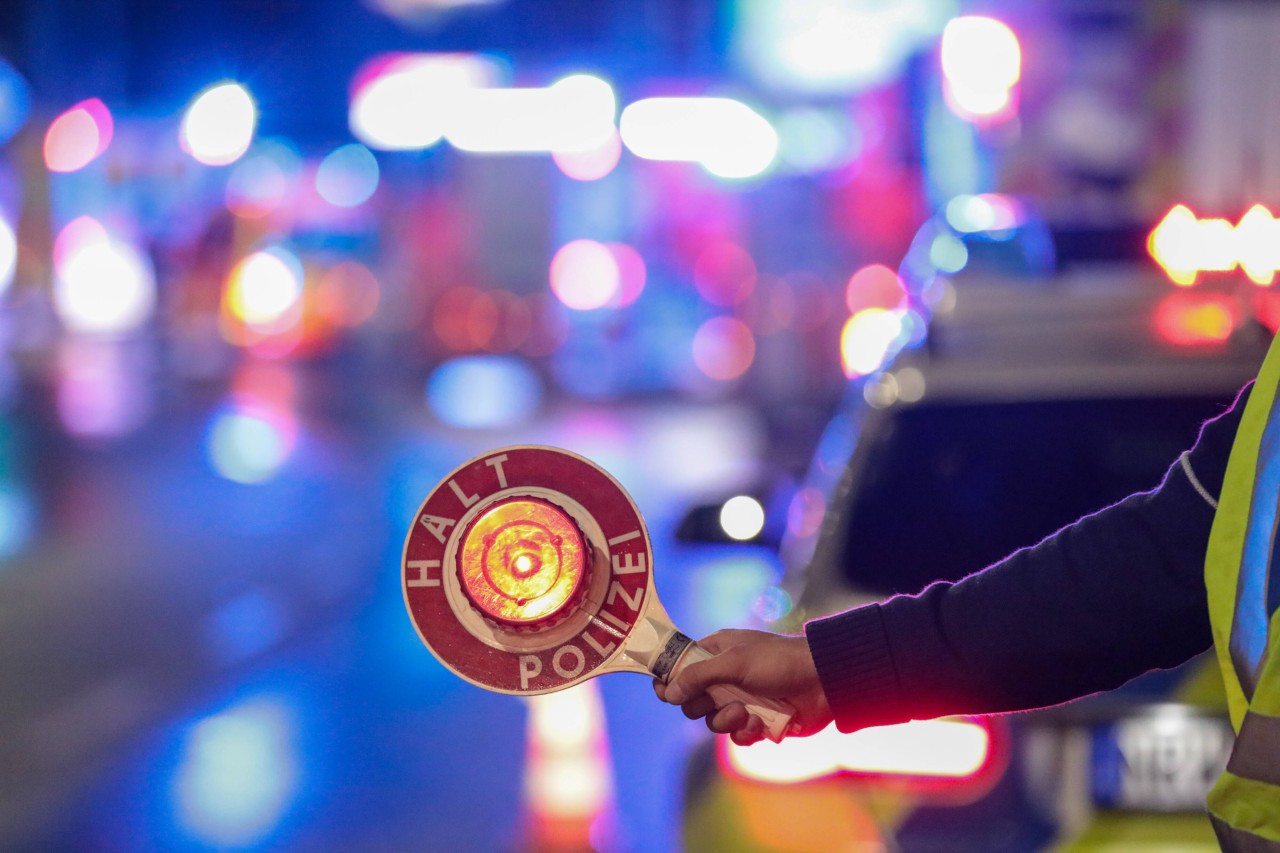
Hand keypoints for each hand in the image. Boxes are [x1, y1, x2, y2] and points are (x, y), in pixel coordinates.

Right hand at [653, 628, 832, 745]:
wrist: (823, 682)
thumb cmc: (778, 662)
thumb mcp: (734, 662)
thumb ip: (698, 675)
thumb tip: (668, 693)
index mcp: (716, 652)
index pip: (680, 667)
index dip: (670, 681)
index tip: (665, 693)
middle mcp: (725, 677)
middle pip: (692, 700)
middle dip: (702, 706)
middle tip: (715, 701)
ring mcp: (741, 699)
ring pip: (713, 721)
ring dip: (726, 721)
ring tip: (746, 713)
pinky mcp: (757, 722)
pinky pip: (736, 736)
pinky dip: (745, 733)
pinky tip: (760, 725)